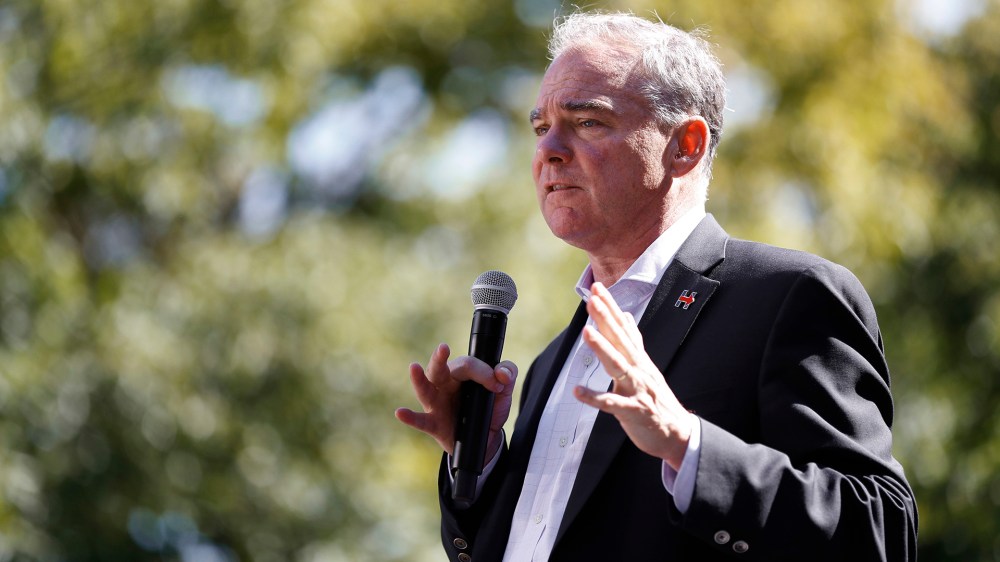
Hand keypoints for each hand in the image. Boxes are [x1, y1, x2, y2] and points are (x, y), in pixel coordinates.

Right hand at [395, 343, 517, 459]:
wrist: (487, 439)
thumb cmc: (488, 409)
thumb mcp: (503, 391)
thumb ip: (508, 374)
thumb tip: (502, 373)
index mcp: (460, 374)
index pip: (467, 365)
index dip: (484, 373)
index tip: (498, 385)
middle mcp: (445, 385)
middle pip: (439, 369)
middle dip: (440, 358)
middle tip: (443, 347)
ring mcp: (437, 404)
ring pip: (426, 390)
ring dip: (419, 380)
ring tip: (414, 367)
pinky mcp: (434, 424)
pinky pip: (420, 421)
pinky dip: (410, 417)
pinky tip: (400, 412)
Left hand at [573, 282, 696, 469]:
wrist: (677, 433)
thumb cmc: (657, 399)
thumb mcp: (646, 366)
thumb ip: (634, 341)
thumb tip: (626, 316)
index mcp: (638, 359)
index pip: (622, 327)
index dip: (610, 307)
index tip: (597, 288)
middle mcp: (639, 369)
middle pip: (620, 340)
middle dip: (606, 319)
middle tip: (592, 299)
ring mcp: (637, 390)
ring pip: (618, 366)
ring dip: (602, 349)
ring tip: (587, 332)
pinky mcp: (633, 411)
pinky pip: (612, 404)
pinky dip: (595, 398)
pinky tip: (578, 391)